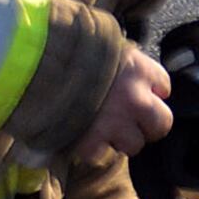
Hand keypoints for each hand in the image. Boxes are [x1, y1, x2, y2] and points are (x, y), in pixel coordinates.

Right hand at [74, 46, 173, 165]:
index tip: (140, 92)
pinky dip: (91, 148)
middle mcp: (134, 98)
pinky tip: (81, 134)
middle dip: (148, 125)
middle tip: (131, 121)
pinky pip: (100, 154)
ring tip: (102, 128)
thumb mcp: (102, 44)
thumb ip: (122, 62)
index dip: (151, 91)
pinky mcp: (93, 142)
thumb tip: (133, 76)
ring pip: (135, 144)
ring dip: (120, 140)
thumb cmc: (67, 49)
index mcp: (138, 69)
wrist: (34, 63)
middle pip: (162, 123)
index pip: (164, 86)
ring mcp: (115, 123)